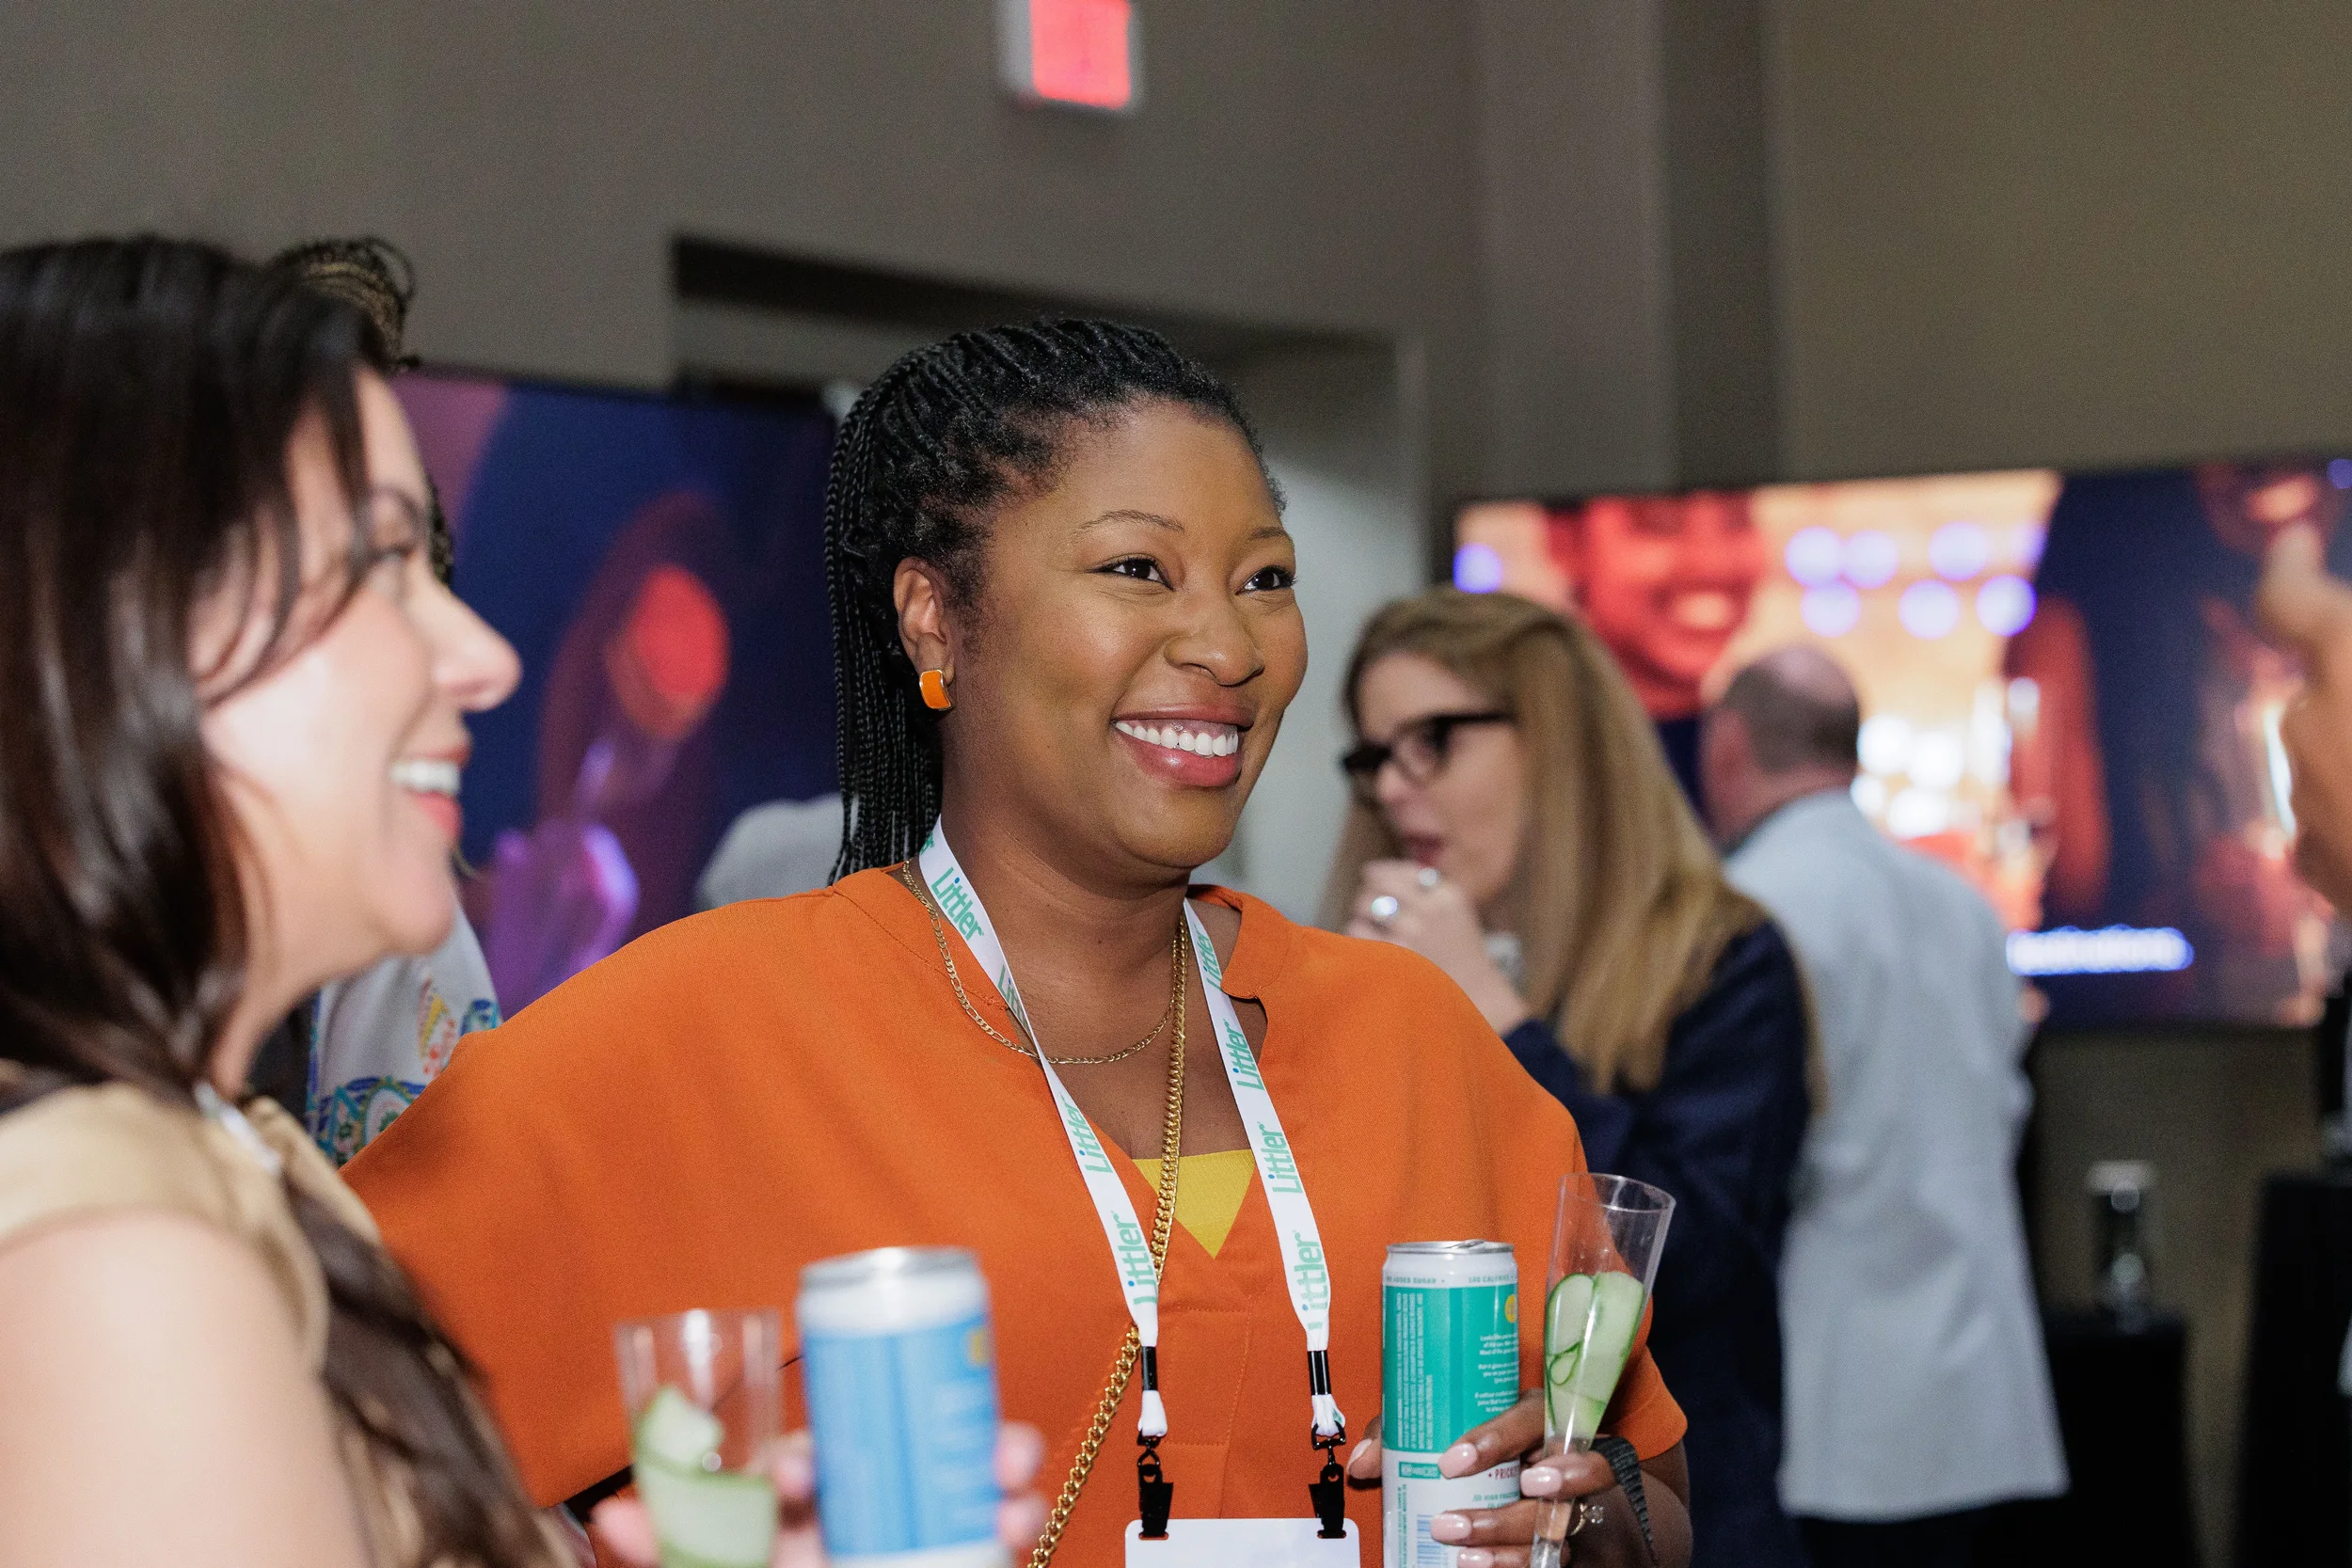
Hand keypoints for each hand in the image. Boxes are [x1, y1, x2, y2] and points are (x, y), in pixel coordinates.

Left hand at [591, 1422, 1046, 1567]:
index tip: (805, 1478)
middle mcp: (860, 1517)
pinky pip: (997, 1521)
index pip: (803, 1465)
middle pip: (904, 1444)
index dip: (807, 1457)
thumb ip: (671, 1557)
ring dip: (995, 1453)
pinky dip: (1017, 1509)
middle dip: (938, 1422)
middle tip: (929, 1432)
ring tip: (1008, 1468)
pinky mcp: (965, 1553)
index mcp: (795, 1521)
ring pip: (964, 1472)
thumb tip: (617, 1513)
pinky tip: (1016, 1514)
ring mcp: (917, 1535)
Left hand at [1340, 1393, 1632, 1567]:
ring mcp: (1565, 1497)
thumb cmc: (1470, 1432)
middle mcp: (1558, 1455)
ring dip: (1506, 1546)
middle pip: (1552, 1486)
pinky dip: (1512, 1563)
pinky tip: (1478, 1566)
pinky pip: (1550, 1555)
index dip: (1494, 1441)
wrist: (1494, 1462)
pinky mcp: (1559, 1532)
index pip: (1528, 1419)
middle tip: (1450, 1525)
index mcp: (1532, 1414)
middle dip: (1501, 1514)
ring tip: (1463, 1557)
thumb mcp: (1436, 1424)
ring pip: (1556, 1527)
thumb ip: (1399, 1433)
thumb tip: (1364, 1460)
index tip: (1449, 1463)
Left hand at [1345, 860, 1530, 1032]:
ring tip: (1369, 925)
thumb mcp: (1454, 911)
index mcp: (1449, 894)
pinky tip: (1368, 945)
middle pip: (1379, 885)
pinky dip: (1358, 936)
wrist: (1474, 995)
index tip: (1370, 874)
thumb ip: (1424, 890)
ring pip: (1365, 905)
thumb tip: (1376, 873)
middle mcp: (1432, 909)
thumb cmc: (1458, 952)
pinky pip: (1358, 932)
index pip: (1403, 870)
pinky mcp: (1396, 956)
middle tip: (1369, 906)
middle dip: (1369, 894)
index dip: (1380, 871)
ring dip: (1362, 914)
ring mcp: (1414, 933)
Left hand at [2257, 524, 2351, 907]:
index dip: (2289, 568)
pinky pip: (2339, 821)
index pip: (2289, 599)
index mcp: (2347, 665)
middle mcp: (2311, 728)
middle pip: (2326, 684)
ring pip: (2335, 753)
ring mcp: (2310, 805)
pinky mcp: (2326, 871)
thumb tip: (2343, 634)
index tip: (2294, 542)